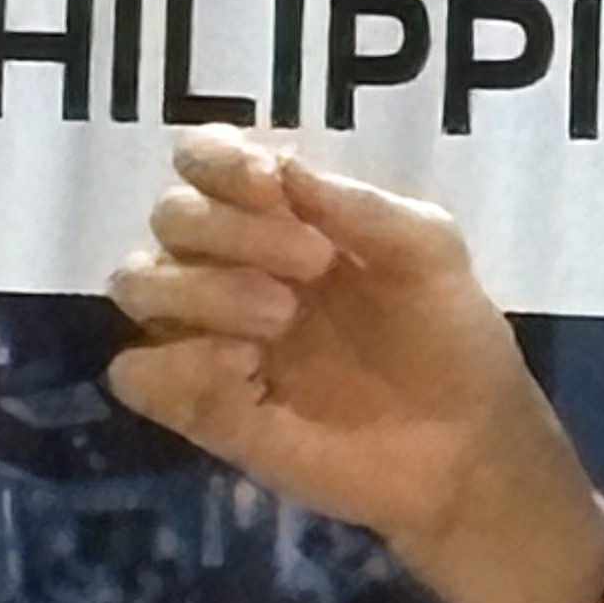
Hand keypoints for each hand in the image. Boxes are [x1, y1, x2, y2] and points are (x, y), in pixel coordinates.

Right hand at [106, 138, 603, 602]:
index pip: (203, 161)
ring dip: (200, 289)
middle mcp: (231, 268)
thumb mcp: (429, 251)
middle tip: (313, 267)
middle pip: (170, 217)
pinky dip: (173, 362)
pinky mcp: (203, 409)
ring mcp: (210, 338)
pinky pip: (135, 373)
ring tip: (280, 319)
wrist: (468, 443)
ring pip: (136, 283)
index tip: (271, 186)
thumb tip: (283, 170)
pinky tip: (244, 370)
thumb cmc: (450, 336)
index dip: (218, 159)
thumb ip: (360, 206)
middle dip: (231, 229)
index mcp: (280, 219)